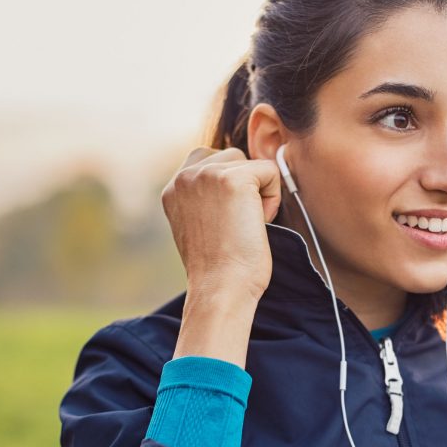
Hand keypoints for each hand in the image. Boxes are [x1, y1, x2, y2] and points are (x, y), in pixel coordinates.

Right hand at [161, 146, 282, 301]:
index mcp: (173, 188)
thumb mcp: (199, 225)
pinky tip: (256, 224)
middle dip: (244, 187)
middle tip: (234, 226)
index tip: (224, 222)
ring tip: (244, 225)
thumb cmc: (217, 268)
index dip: (228, 187)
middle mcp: (185, 176)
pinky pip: (270, 172)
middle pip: (233, 157)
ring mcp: (207, 174)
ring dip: (258, 193)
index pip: (209, 160)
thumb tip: (237, 183)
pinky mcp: (233, 179)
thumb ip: (206, 198)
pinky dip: (273, 199)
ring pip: (251, 164)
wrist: (221, 288)